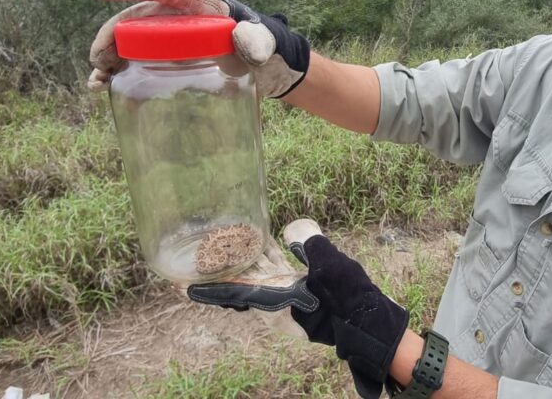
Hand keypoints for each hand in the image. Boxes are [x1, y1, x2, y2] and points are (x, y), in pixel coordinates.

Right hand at [85, 0, 309, 97]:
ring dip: (108, 57)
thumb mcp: (266, 42)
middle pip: (135, 19)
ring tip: (98, 80)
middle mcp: (176, 15)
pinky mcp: (167, 60)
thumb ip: (259, 40)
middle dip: (111, 34)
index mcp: (198, 2)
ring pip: (128, 41)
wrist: (269, 67)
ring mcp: (169, 38)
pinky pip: (134, 61)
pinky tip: (103, 86)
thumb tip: (242, 41)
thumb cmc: (266, 46)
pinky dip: (117, 72)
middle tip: (100, 59)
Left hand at [188, 220, 408, 398]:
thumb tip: (293, 230)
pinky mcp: (298, 295)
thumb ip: (308, 244)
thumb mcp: (330, 266)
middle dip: (221, 271)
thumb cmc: (349, 299)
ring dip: (245, 262)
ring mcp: (287, 302)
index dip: (206, 290)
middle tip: (200, 253)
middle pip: (239, 286)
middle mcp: (275, 307)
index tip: (179, 287)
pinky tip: (265, 242)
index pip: (232, 295)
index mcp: (276, 304)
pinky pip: (274, 277)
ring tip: (229, 239)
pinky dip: (266, 262)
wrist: (371, 321)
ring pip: (257, 280)